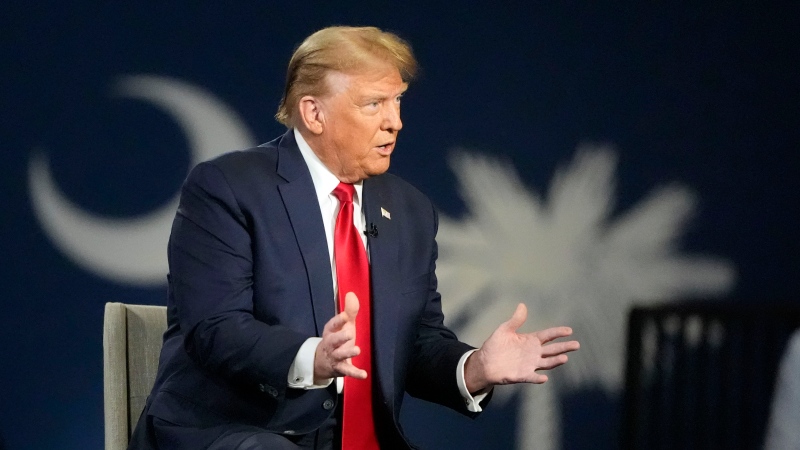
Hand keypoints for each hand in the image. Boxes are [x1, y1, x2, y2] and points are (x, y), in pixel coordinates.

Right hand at [313, 292, 367, 382]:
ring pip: (340, 355)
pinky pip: (347, 371)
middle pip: (334, 340)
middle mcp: (330, 344)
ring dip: (348, 353)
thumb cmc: (336, 339)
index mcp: (330, 331)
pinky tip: (364, 374)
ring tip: (357, 350)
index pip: (332, 325)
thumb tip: (352, 293)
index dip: (338, 321)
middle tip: (350, 333)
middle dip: (340, 337)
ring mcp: (335, 357)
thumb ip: (349, 311)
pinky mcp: (340, 368)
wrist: (322, 362)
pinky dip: (355, 373)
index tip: (344, 316)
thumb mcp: (343, 325)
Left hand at [464, 303, 578, 392]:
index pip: (548, 336)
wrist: (485, 362)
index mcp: (530, 341)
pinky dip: (538, 378)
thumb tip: (522, 305)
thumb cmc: (495, 345)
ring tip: (564, 358)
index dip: (558, 333)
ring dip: (555, 361)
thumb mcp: (504, 330)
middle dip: (564, 347)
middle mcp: (533, 353)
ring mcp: (529, 365)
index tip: (569, 330)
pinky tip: (544, 378)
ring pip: (546, 363)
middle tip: (576, 345)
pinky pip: (532, 377)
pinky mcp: (522, 375)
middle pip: (552, 350)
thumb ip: (515, 320)